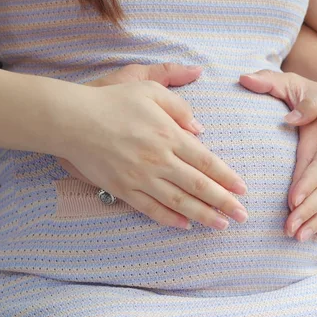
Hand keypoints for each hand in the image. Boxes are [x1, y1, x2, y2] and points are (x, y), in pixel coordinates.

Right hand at [58, 63, 248, 230]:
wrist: (73, 120)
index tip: (243, 189)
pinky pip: (151, 209)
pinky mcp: (124, 190)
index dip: (226, 177)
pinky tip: (185, 226)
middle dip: (224, 202)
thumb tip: (200, 130)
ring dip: (203, 215)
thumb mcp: (150, 89)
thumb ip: (180, 108)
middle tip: (242, 216)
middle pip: (198, 186)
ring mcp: (141, 178)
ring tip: (220, 226)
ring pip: (179, 203)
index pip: (206, 162)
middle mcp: (160, 161)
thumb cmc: (113, 101)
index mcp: (169, 136)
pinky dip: (170, 220)